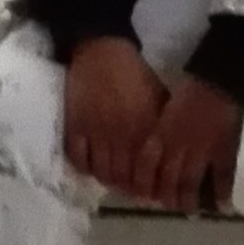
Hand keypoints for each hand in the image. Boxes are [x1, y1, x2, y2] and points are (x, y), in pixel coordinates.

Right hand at [62, 36, 166, 194]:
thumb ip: (163, 128)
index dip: (146, 189)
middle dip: (126, 188)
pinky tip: (89, 167)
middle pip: (121, 177)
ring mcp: (95, 132)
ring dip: (106, 180)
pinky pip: (77, 158)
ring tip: (110, 181)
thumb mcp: (159, 99)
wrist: (102, 50)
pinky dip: (83, 167)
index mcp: (144, 130)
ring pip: (100, 172)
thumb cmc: (135, 74)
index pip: (145, 173)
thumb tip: (169, 156)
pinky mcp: (74, 126)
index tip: (147, 194)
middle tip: (128, 191)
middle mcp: (120, 136)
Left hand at [131, 76, 242, 214]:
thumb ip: (157, 132)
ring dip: (189, 200)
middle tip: (169, 208)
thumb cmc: (188, 91)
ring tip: (191, 211)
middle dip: (167, 197)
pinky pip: (222, 178)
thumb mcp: (164, 111)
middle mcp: (177, 147)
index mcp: (161, 134)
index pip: (146, 165)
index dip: (143, 183)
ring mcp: (201, 151)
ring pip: (190, 182)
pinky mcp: (223, 151)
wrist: (217, 81)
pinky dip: (221, 194)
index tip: (143, 196)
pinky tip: (222, 207)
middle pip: (168, 179)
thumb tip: (150, 149)